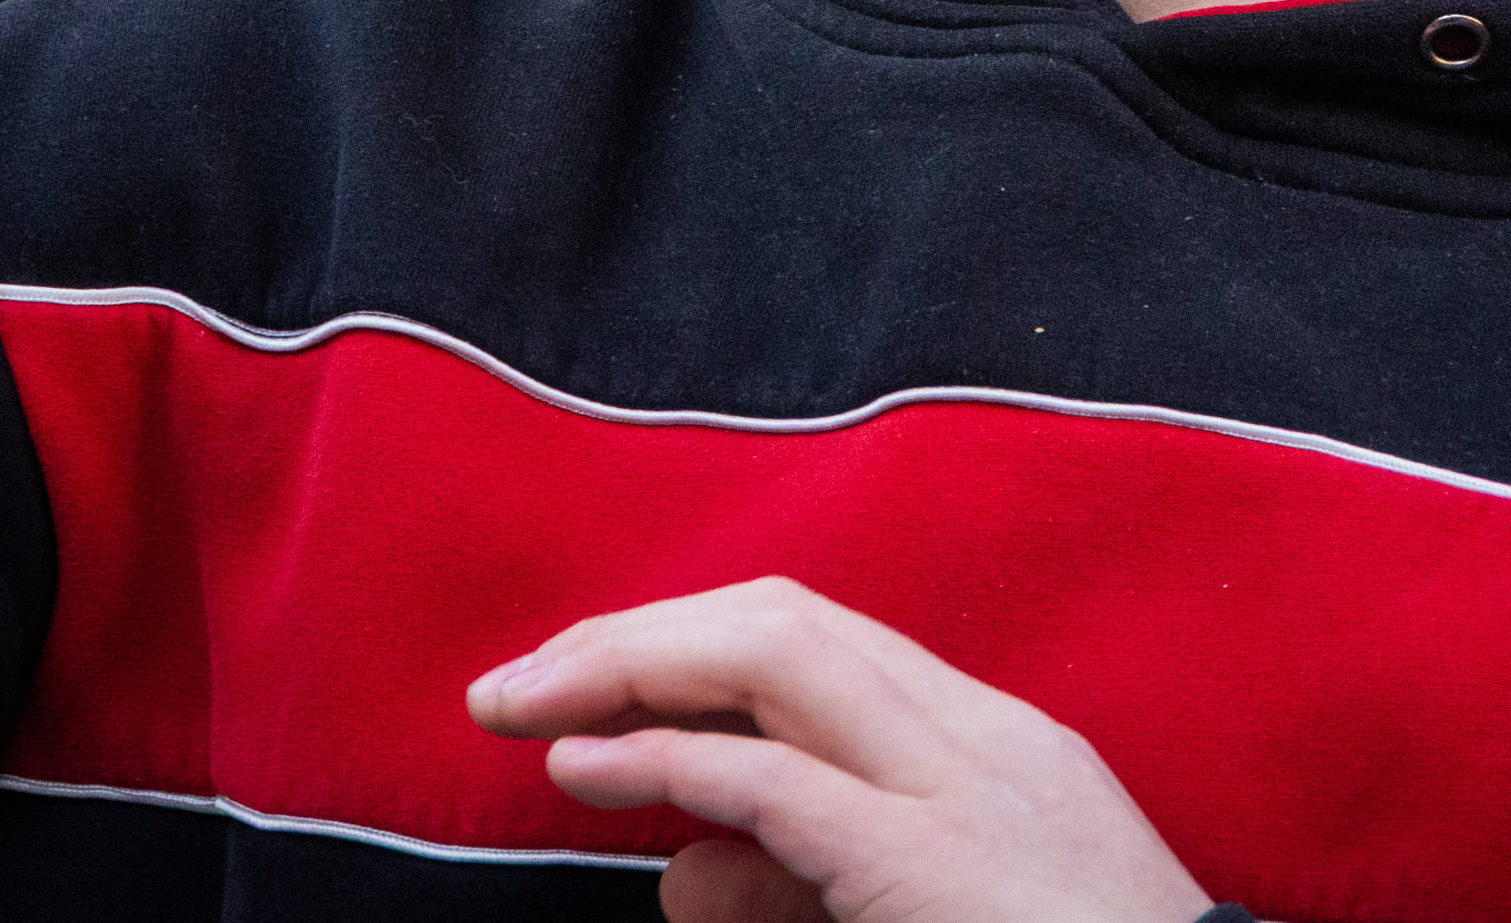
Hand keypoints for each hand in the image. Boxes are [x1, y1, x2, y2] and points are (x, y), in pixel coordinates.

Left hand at [466, 578, 1210, 922]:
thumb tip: (679, 870)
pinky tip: (581, 767)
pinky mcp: (938, 864)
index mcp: (993, 743)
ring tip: (524, 702)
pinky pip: (781, 782)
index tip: (584, 682)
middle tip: (516, 683)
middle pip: (785, 618)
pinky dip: (665, 760)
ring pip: (780, 654)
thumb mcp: (922, 920)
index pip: (818, 641)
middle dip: (637, 634)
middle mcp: (985, 740)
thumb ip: (804, 888)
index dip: (684, 644)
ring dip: (631, 664)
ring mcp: (970, 792)